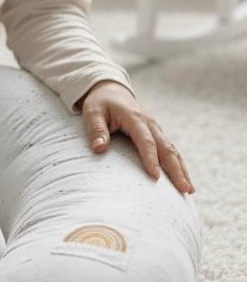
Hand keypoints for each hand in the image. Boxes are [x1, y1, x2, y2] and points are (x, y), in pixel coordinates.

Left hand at [79, 80, 194, 193]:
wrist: (112, 91)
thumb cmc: (101, 103)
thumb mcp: (92, 112)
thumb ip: (96, 130)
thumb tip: (99, 149)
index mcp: (134, 117)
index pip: (145, 140)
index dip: (151, 158)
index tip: (156, 176)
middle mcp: (150, 123)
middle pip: (166, 148)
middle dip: (176, 169)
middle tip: (184, 189)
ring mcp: (156, 128)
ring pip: (172, 150)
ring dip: (182, 169)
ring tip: (189, 190)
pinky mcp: (157, 134)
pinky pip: (170, 150)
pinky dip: (178, 164)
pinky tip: (183, 179)